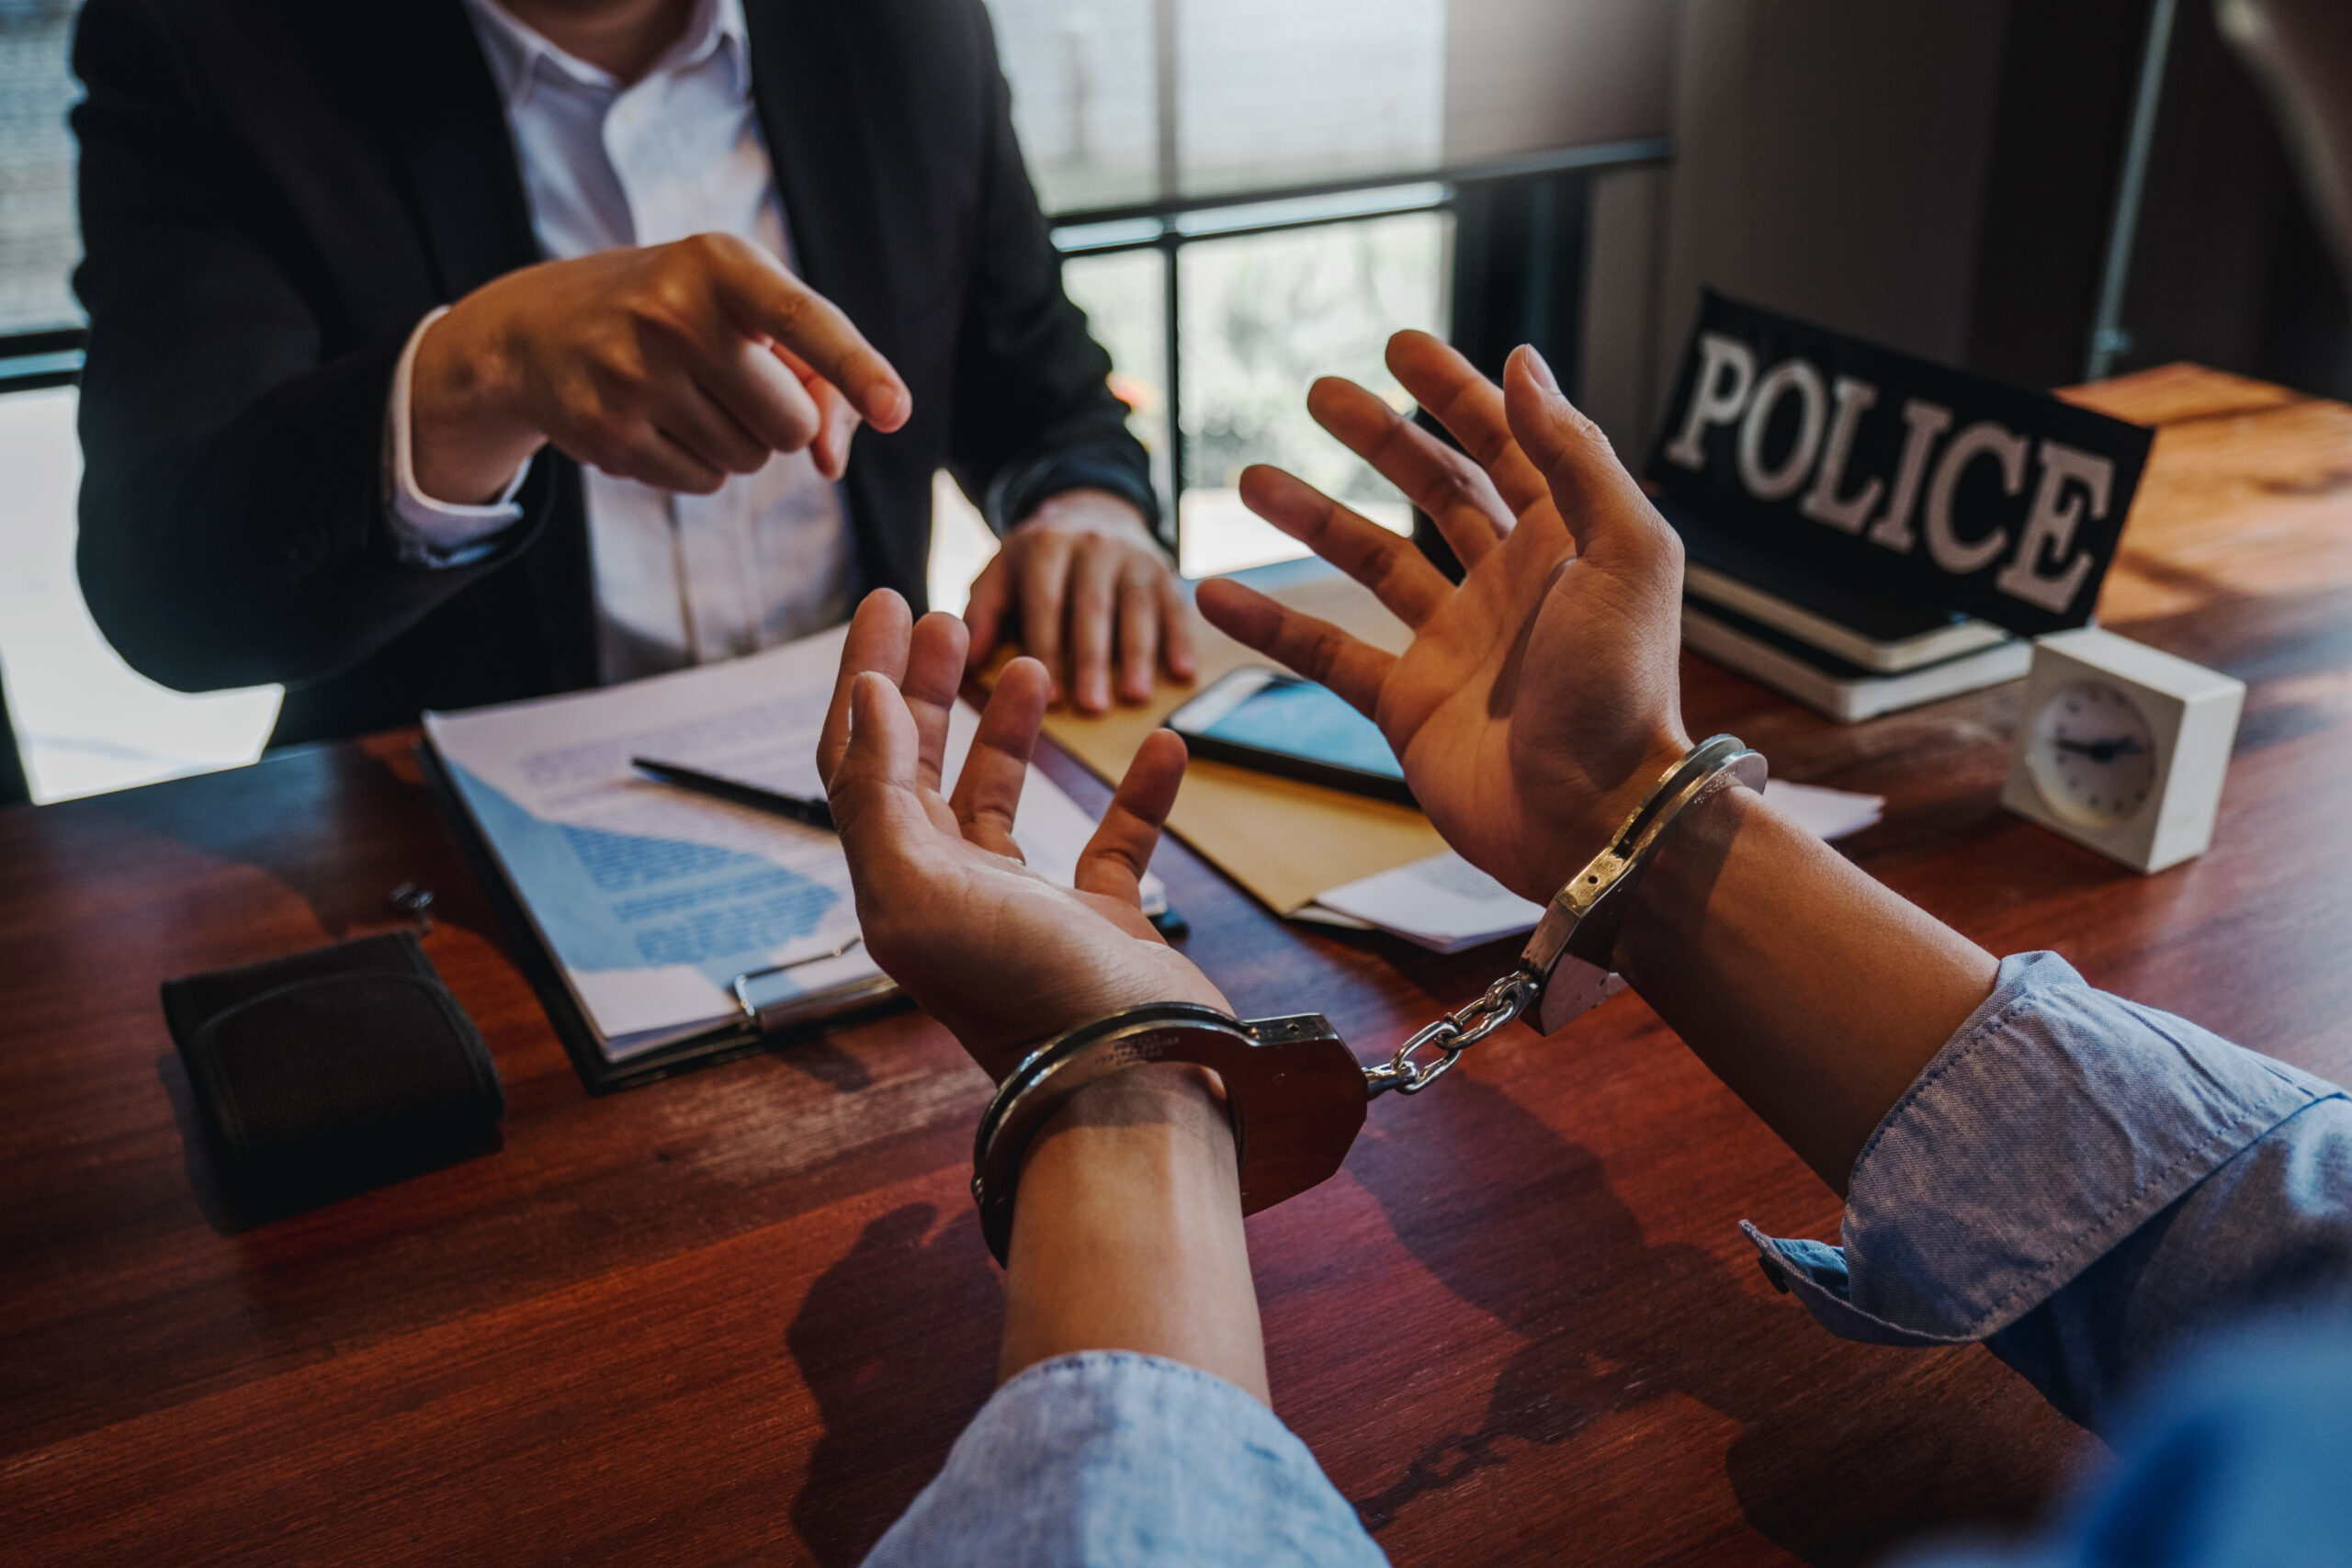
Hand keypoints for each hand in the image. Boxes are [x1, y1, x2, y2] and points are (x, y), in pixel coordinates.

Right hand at [410, 232, 910, 504]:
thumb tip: (832, 463)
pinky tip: (652, 419)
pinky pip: (704, 482)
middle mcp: (672, 312)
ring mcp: (632, 374)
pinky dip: (694, 462)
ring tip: (682, 392)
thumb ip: (817, 377)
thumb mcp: (743, 313)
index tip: (896, 411)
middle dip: (777, 417)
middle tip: (727, 380)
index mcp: (719, 265)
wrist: (537, 329)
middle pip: (791, 424)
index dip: (857, 369)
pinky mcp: (606, 431)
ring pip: (748, 460)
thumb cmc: (675, 316)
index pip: (803, 320)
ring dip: (734, 440)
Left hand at [819, 589, 1226, 1076]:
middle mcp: (953, 896)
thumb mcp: (922, 891)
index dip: (865, 679)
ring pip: (1006, 803)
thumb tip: (867, 699)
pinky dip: (1136, 793)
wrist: (1133, 1082)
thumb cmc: (1026, 993)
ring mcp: (1028, 914)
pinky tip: (1163, 743)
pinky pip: (1115, 846)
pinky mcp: (1102, 931)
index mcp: (898, 884)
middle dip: (930, 689)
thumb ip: (878, 795)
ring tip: (1032, 666)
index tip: (887, 602)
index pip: (859, 760)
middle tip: (952, 615)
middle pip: (921, 770)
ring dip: (1011, 730)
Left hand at [963, 489, 1196, 712]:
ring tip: (1135, 697)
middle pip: (1092, 606)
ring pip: (1137, 606)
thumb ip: (981, 613)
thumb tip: (969, 661)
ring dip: (1138, 654)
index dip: (1048, 648)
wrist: (1089, 511)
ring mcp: (1132, 555)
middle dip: (1092, 658)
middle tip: (1092, 707)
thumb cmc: (1037, 562)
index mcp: (1046, 546)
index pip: (1045, 602)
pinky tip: (1183, 674)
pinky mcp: (1164, 568)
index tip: (1050, 696)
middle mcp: (1092, 544)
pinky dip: (1180, 639)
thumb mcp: (1000, 574)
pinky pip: (1174, 606)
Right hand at [1195, 332, 1689, 903]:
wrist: (1593, 821)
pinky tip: (1216, 595)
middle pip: (1434, 490)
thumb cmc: (1623, 693)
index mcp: (1568, 541)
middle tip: (1318, 394)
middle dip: (1378, 438)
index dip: (1457, 392)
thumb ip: (1576, 455)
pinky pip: (1329, 653)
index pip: (1508, 442)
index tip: (1399, 347)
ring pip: (1371, 563)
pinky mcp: (1410, 706)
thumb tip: (1524, 364)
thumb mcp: (1626, 553)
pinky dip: (1273, 625)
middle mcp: (1510, 585)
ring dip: (1313, 519)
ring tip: (1248, 478)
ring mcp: (1456, 645)